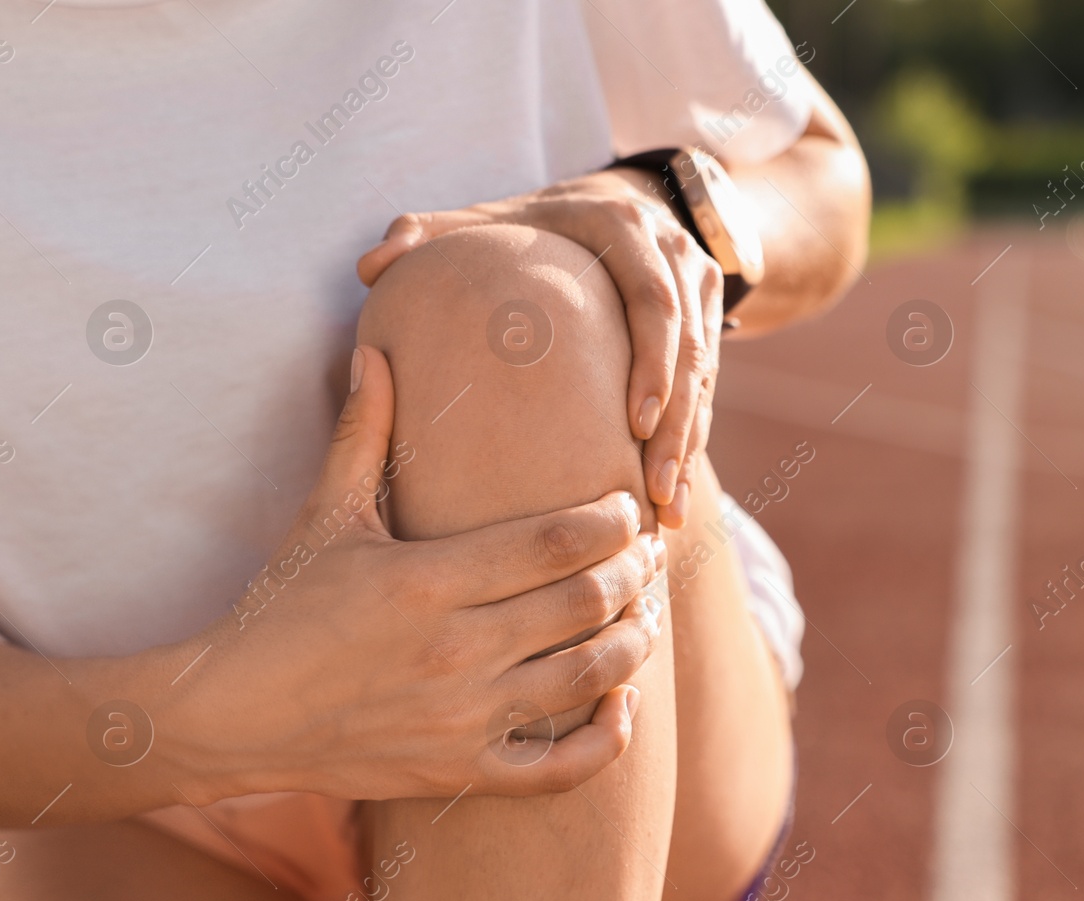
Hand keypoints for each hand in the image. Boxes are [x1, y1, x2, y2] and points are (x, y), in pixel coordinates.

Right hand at [167, 346, 665, 801]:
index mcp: (426, 580)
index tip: (628, 509)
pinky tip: (624, 704)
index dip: (611, 523)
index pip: (555, 543)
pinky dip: (607, 740)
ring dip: (634, 643)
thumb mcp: (324, 515)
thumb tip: (375, 351)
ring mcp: (460, 718)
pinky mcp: (459, 772)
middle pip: (585, 604)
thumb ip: (363, 432)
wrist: (230, 715)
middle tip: (649, 554)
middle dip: (635, 574)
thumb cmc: (281, 607)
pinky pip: (560, 769)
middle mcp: (454, 650)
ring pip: (588, 680)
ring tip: (645, 614)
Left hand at [356, 170, 723, 527]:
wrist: (614, 201)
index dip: (653, 363)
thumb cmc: (531, 222)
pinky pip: (708, 389)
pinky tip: (670, 500)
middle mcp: (673, 253)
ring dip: (688, 447)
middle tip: (654, 491)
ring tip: (667, 516)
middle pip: (692, 349)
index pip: (654, 299)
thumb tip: (371, 266)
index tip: (635, 425)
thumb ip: (429, 234)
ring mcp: (701, 286)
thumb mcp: (485, 219)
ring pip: (705, 378)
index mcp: (622, 227)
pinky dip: (691, 442)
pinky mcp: (712, 318)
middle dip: (678, 425)